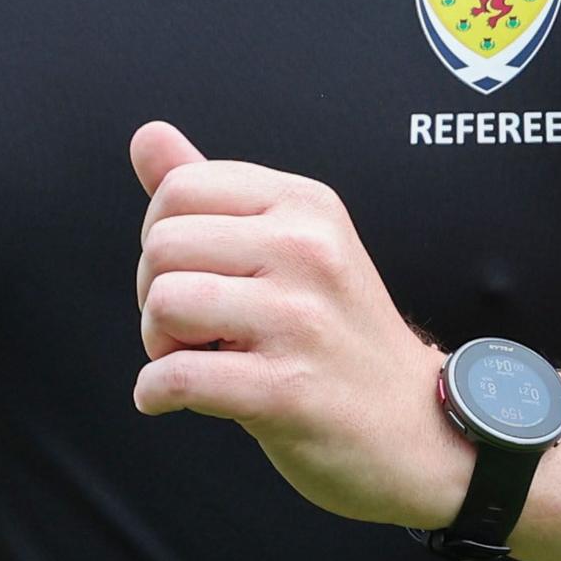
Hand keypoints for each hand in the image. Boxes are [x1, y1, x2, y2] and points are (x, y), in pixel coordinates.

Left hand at [129, 120, 471, 531]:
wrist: (413, 425)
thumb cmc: (338, 333)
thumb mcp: (291, 243)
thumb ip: (214, 191)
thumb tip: (147, 135)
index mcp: (306, 206)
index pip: (180, 188)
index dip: (162, 236)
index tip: (192, 274)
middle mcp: (307, 250)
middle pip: (162, 245)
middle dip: (154, 293)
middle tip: (195, 327)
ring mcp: (299, 319)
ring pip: (164, 303)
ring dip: (158, 345)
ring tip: (197, 358)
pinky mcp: (286, 389)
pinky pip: (176, 376)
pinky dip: (155, 393)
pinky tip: (172, 397)